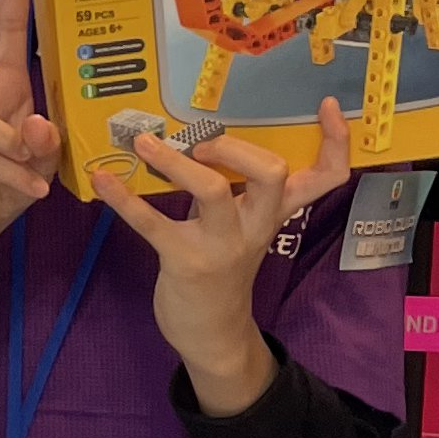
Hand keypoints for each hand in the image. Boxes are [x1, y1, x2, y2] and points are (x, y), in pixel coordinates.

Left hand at [95, 103, 357, 415]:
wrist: (213, 333)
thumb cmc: (224, 267)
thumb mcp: (245, 226)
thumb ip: (240, 188)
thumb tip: (209, 135)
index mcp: (275, 212)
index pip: (326, 176)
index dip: (336, 142)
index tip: (328, 104)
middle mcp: (256, 225)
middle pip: (272, 174)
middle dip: (237, 148)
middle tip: (201, 142)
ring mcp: (222, 245)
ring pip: (212, 191)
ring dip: (175, 162)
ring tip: (144, 143)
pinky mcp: (184, 260)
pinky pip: (153, 224)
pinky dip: (124, 200)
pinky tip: (102, 180)